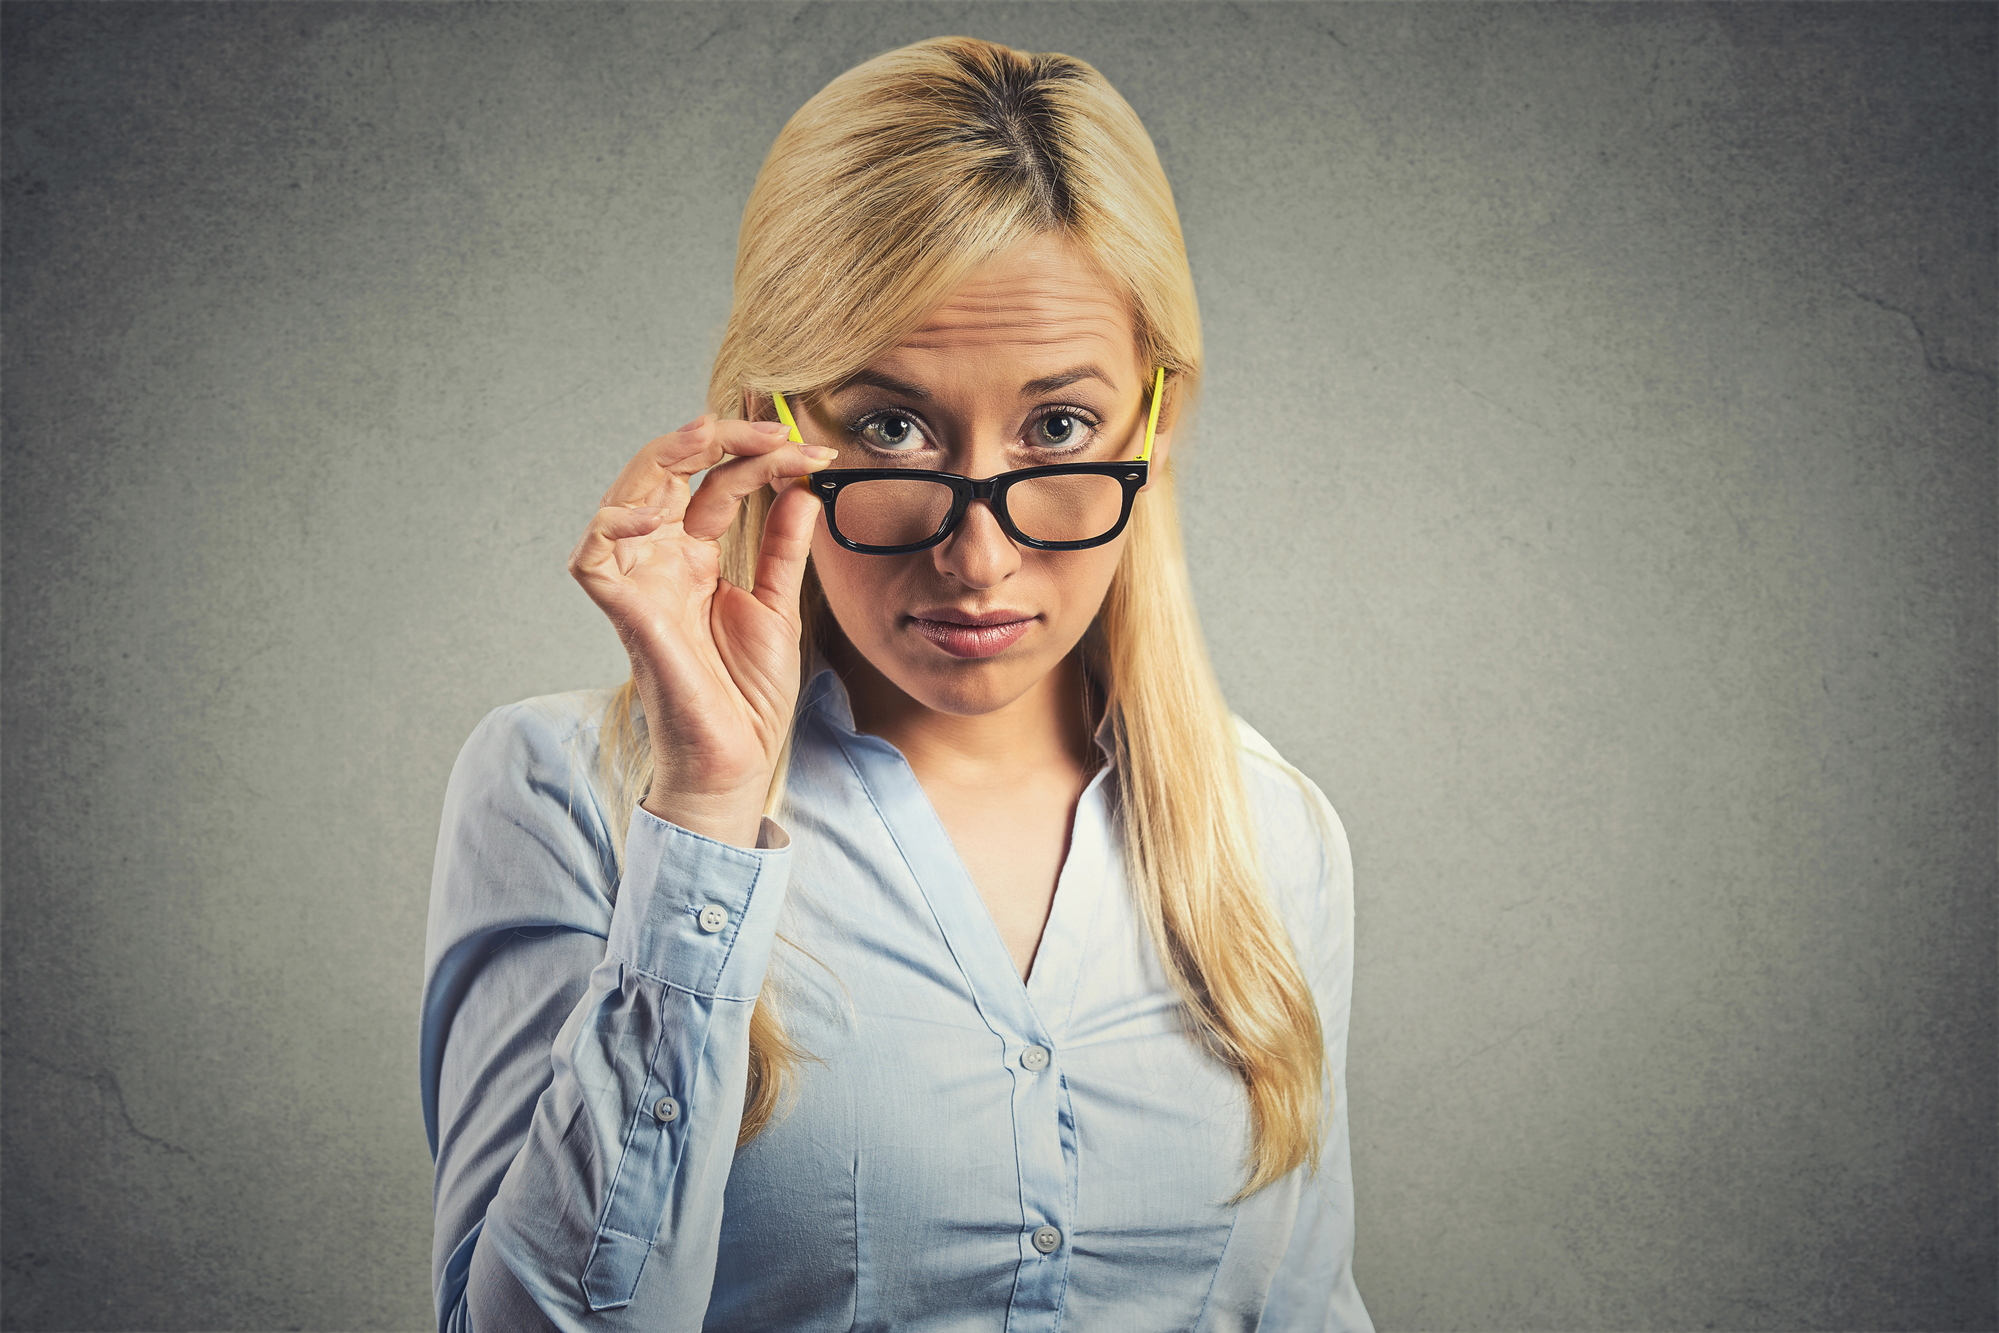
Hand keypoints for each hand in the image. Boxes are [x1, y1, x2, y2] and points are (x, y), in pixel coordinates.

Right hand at [568, 415, 835, 845]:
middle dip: (716, 438)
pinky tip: (660, 502)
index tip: (813, 450)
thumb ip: (783, 547)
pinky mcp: (626, 614)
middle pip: (667, 473)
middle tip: (772, 429)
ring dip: (669, 456)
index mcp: (696, 558)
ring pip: (625, 494)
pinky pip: (594, 555)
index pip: (715, 483)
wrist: (740, 761)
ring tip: (718, 437)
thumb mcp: (779, 606)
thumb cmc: (748, 697)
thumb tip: (801, 488)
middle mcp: (662, 561)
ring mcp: (641, 584)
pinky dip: (615, 520)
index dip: (759, 456)